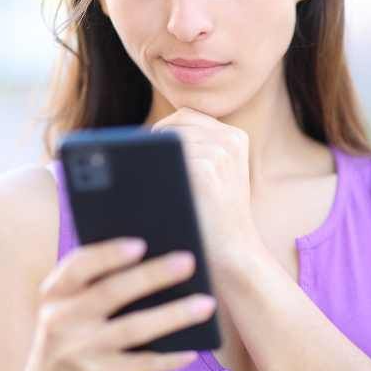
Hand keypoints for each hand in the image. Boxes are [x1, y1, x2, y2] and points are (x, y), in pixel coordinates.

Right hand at [19, 238, 215, 370]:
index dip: (108, 254)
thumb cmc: (75, 326)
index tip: (141, 243)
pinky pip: (140, 365)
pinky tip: (192, 349)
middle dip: (152, 276)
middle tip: (189, 261)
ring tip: (207, 303)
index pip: (78, 266)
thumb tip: (164, 254)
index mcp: (56, 292)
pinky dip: (168, 358)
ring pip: (132, 329)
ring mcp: (79, 351)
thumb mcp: (72, 302)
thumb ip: (102, 279)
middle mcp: (62, 320)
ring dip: (173, 315)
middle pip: (111, 293)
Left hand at [151, 107, 256, 269]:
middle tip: (148, 172)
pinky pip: (166, 160)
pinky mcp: (207, 170)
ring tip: (152, 184)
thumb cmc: (215, 218)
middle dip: (155, 145)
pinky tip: (154, 192)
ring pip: (167, 140)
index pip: (186, 116)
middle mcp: (230, 140)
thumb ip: (195, 151)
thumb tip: (135, 137)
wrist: (233, 254)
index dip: (163, 132)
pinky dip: (154, 175)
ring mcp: (220, 154)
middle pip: (174, 124)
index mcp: (235, 137)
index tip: (151, 154)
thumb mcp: (217, 177)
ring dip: (154, 161)